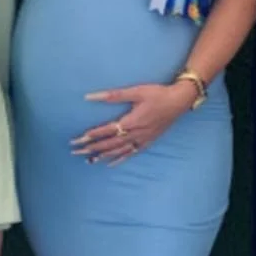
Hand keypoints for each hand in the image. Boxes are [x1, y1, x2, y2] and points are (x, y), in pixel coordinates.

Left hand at [72, 83, 192, 164]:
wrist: (179, 101)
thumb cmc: (157, 94)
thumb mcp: (136, 91)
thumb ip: (113, 95)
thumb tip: (91, 96)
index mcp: (131, 121)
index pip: (106, 131)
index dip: (91, 136)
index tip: (78, 139)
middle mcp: (135, 134)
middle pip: (109, 144)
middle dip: (92, 148)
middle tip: (76, 151)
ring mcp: (142, 140)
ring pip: (118, 151)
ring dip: (102, 156)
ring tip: (88, 160)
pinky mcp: (147, 142)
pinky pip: (130, 154)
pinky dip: (119, 159)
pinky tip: (109, 164)